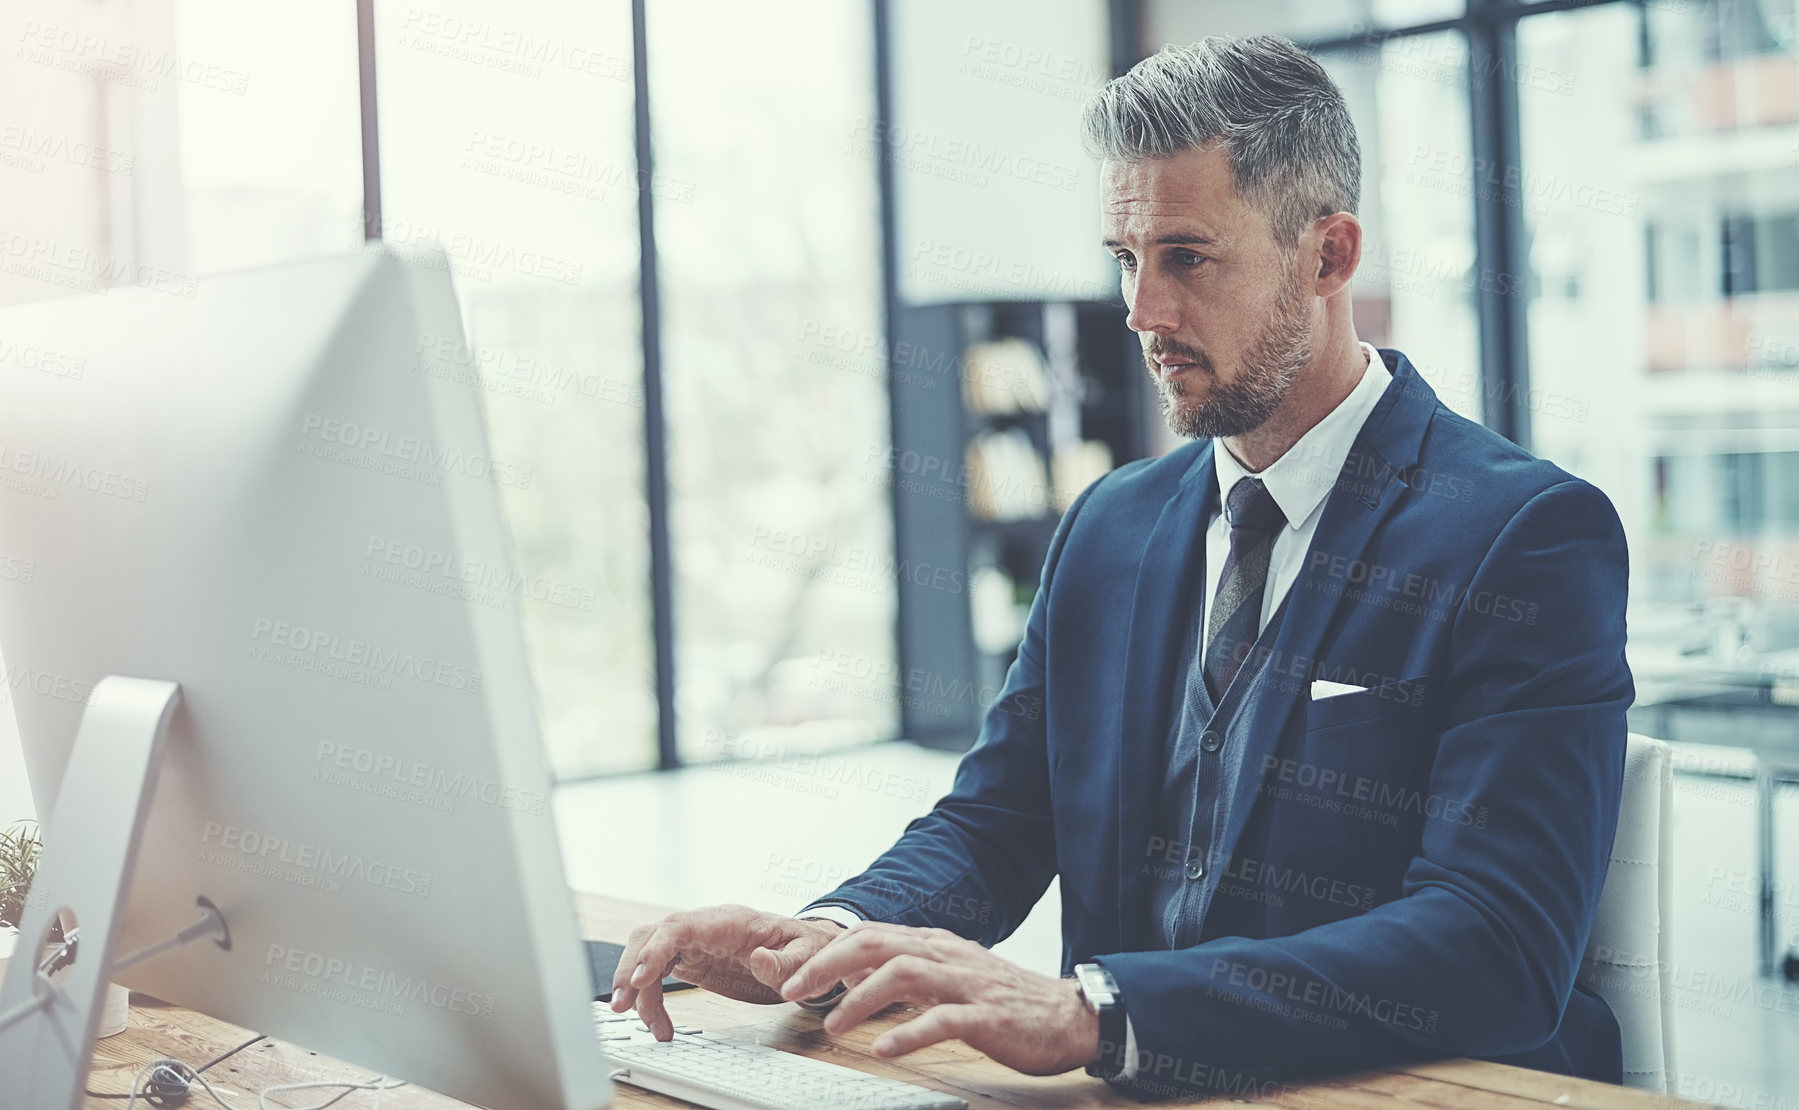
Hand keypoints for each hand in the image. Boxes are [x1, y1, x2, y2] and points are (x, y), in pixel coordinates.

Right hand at [609, 904, 845, 1038]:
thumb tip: (759, 959)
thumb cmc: (805, 948)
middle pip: (652, 936)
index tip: (639, 978)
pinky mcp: (693, 959)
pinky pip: (659, 972)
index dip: (654, 950)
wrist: (807, 949)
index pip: (679, 926)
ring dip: (634, 984)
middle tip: (621, 1004)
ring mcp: (695, 942)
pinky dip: (651, 997)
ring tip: (636, 1018)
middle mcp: (705, 927)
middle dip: (630, 967)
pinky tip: (658, 1023)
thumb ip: (784, 962)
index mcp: (728, 921)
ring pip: (648, 953)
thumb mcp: (805, 957)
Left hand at [779, 921, 1098, 1075]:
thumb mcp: (950, 977)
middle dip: (829, 965)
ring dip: (861, 998)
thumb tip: (854, 976)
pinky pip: (943, 1020)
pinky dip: (909, 1033)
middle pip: (878, 945)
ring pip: (905, 975)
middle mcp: (947, 956)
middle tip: (792, 991)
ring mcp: (967, 985)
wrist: (1068, 1015)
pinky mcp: (987, 1016)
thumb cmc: (1005, 1000)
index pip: (871, 935)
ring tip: (833, 1024)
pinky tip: (885, 1049)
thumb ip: (906, 972)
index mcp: (935, 945)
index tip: (792, 976)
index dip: (827, 953)